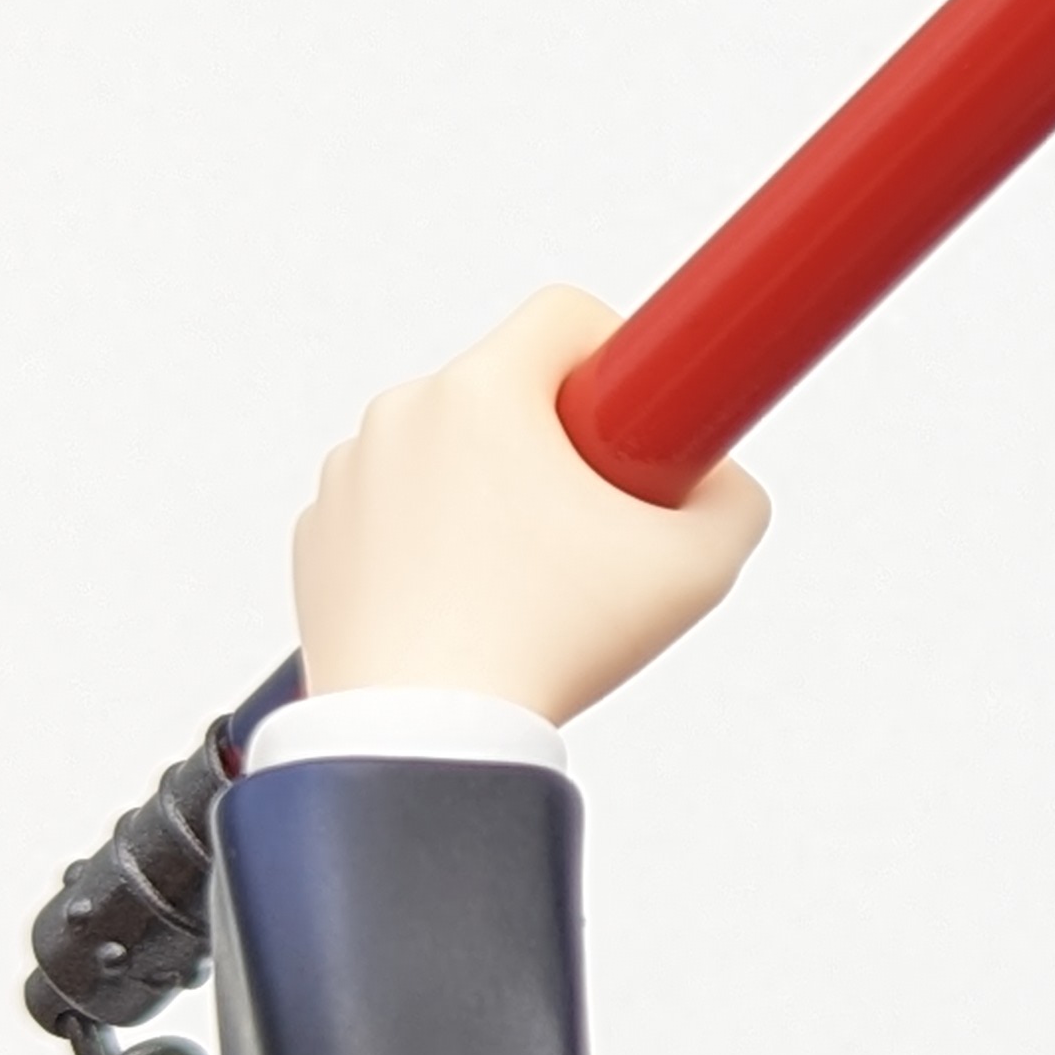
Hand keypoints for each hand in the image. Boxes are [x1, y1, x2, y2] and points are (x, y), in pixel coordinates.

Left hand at [293, 287, 772, 723]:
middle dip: (558, 445)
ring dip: (493, 495)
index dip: (620, 361)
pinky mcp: (319, 539)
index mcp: (482, 391)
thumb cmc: (550, 643)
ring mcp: (349, 476)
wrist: (423, 737)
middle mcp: (401, 413)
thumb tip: (719, 484)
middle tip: (596, 530)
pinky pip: (395, 513)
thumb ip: (735, 499)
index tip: (636, 428)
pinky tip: (469, 611)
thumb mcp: (698, 565)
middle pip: (506, 392)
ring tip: (529, 587)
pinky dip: (433, 546)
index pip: (565, 317)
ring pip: (448, 454)